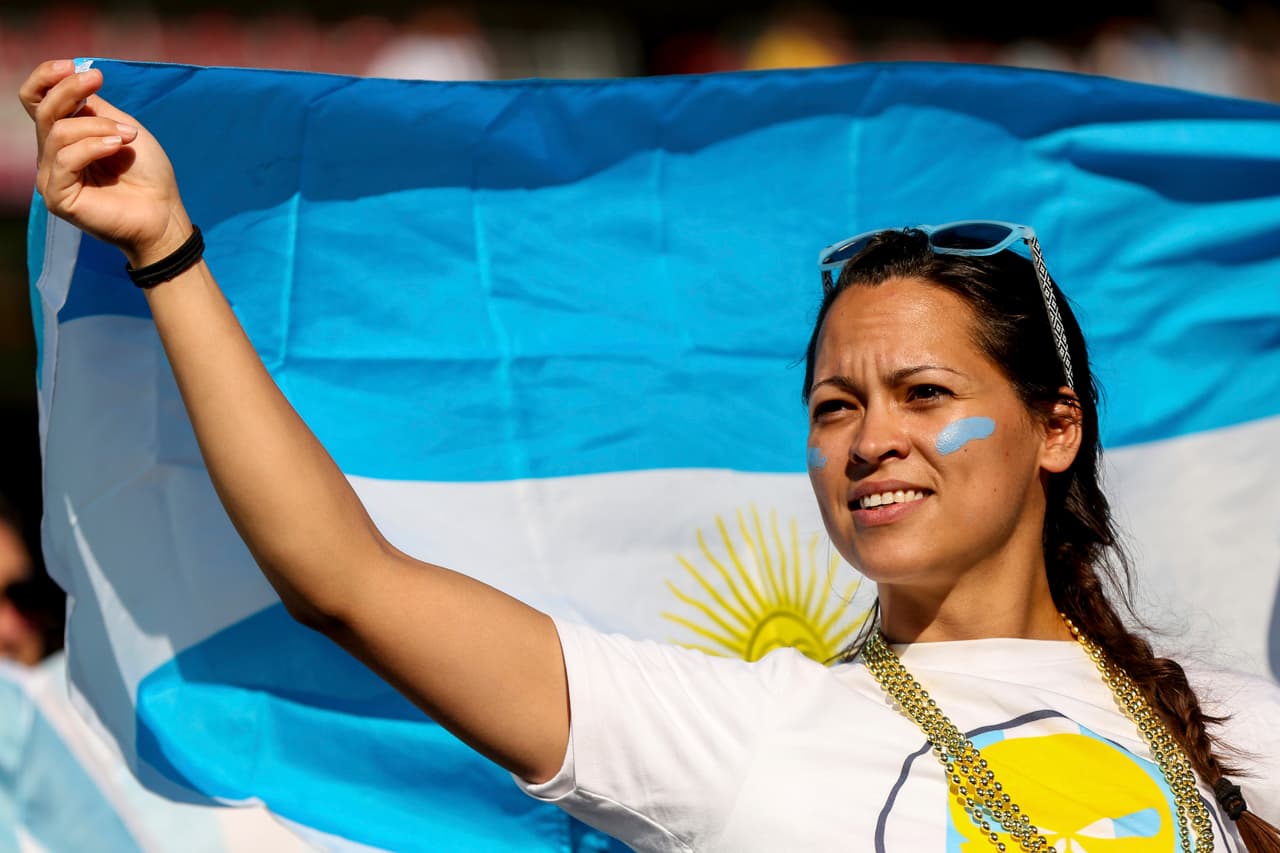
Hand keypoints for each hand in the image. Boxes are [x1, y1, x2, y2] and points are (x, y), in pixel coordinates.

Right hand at [21, 60, 193, 267]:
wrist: (164, 213)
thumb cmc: (148, 174)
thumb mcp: (122, 128)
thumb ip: (93, 108)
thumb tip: (75, 77)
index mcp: (66, 136)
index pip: (36, 101)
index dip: (46, 78)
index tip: (73, 65)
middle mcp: (53, 155)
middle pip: (44, 111)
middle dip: (70, 89)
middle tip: (97, 80)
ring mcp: (52, 176)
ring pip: (58, 132)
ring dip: (97, 126)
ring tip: (127, 136)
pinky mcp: (57, 196)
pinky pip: (65, 158)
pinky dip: (93, 146)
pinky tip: (116, 147)